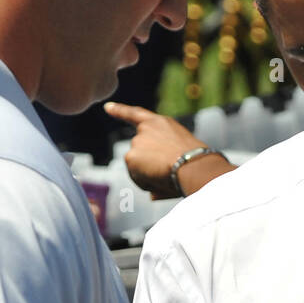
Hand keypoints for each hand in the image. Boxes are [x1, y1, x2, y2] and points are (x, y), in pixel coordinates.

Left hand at [102, 102, 228, 198]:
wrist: (193, 165)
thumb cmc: (196, 164)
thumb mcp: (181, 156)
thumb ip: (165, 166)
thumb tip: (152, 195)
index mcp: (161, 123)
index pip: (136, 114)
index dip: (120, 111)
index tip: (107, 108)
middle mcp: (146, 129)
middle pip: (139, 151)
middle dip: (148, 165)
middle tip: (168, 172)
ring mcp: (137, 142)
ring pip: (137, 167)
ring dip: (148, 175)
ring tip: (168, 174)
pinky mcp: (131, 156)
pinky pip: (136, 177)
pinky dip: (145, 183)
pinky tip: (160, 179)